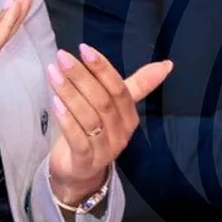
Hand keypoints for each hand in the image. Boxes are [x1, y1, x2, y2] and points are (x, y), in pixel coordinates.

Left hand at [45, 44, 173, 204]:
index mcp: (129, 117)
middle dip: (82, 76)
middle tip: (62, 56)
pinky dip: (67, 121)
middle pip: (103, 101)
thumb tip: (167, 64)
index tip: (84, 48)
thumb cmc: (97, 131)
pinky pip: (78, 140)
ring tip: (53, 73)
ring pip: (89, 118)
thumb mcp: (115, 106)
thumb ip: (138, 85)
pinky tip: (55, 102)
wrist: (80, 173)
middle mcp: (120, 134)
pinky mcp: (86, 163)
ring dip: (70, 93)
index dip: (102, 68)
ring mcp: (104, 150)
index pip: (119, 89)